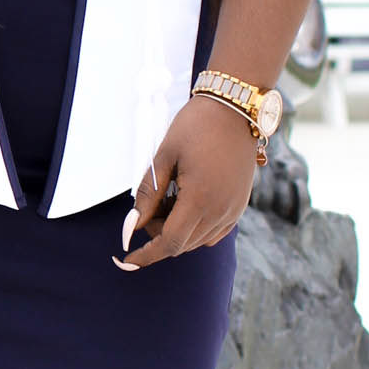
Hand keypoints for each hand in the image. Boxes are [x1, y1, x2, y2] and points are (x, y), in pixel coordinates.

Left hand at [114, 95, 258, 269]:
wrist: (235, 107)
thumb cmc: (195, 127)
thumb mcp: (163, 158)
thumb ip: (147, 196)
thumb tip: (131, 228)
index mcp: (200, 199)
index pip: (169, 243)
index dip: (146, 255)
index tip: (127, 260)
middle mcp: (221, 211)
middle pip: (182, 244)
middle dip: (158, 234)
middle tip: (150, 204)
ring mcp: (234, 210)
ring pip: (197, 241)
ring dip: (177, 230)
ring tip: (169, 196)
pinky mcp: (241, 205)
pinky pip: (214, 232)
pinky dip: (195, 228)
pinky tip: (185, 202)